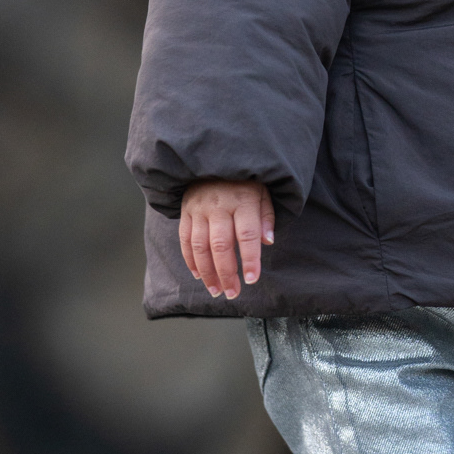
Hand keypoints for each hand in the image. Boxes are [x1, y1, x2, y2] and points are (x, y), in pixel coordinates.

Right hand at [179, 179, 274, 297]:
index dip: (250, 259)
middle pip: (221, 244)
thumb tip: (269, 241)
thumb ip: (266, 216)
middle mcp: (219, 205)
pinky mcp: (186, 211)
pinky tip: (199, 275)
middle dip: (226, 273)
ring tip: (216, 290)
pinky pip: (185, 240)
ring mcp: (200, 208)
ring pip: (201, 246)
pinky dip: (191, 261)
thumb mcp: (263, 192)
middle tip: (232, 293)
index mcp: (243, 199)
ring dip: (208, 272)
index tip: (251, 279)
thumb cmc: (244, 181)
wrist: (214, 160)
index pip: (247, 234)